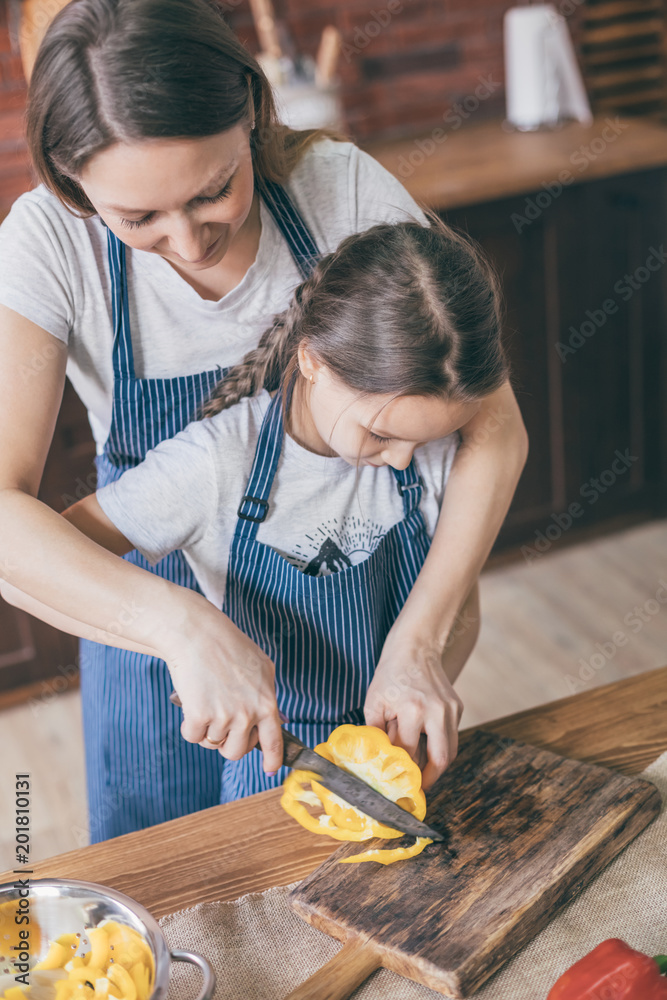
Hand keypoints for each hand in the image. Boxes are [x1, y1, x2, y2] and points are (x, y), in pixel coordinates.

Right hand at [157, 592, 283, 774]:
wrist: (197, 634)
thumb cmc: (227, 645)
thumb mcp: (261, 667)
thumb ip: (267, 695)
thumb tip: (273, 719)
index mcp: (267, 703)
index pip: (274, 742)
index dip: (272, 759)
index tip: (270, 769)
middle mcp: (248, 714)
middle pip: (236, 752)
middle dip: (227, 744)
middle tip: (221, 725)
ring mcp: (224, 717)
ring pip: (212, 743)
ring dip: (206, 728)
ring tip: (206, 701)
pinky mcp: (199, 716)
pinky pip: (192, 737)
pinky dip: (189, 725)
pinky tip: (192, 704)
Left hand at [364, 628, 463, 790]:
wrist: (415, 647)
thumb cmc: (390, 675)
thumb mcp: (374, 702)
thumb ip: (377, 733)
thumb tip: (378, 759)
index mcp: (412, 710)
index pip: (410, 753)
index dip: (403, 770)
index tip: (397, 783)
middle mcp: (436, 711)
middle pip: (440, 759)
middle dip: (430, 779)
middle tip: (419, 788)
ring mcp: (450, 709)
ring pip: (451, 750)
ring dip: (439, 765)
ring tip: (424, 774)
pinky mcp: (457, 706)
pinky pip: (452, 735)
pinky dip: (442, 745)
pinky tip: (428, 748)